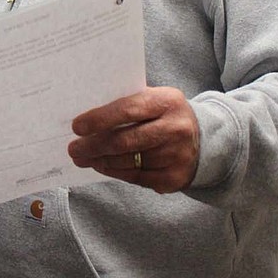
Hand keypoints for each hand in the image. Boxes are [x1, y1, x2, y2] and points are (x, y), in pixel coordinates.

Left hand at [67, 86, 199, 193]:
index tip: (77, 127)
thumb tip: (86, 113)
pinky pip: (136, 177)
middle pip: (125, 141)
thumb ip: (127, 103)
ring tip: (83, 157)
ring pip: (128, 162)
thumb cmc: (165, 116)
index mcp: (167, 101)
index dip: (99, 119)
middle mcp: (175, 129)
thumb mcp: (154, 99)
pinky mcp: (174, 178)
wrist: (204, 140)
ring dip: (100, 161)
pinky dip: (115, 172)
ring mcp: (176, 156)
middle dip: (93, 146)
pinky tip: (102, 166)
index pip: (128, 109)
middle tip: (73, 149)